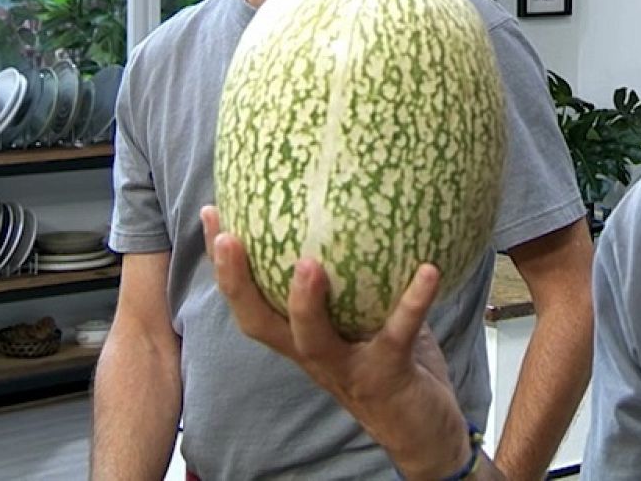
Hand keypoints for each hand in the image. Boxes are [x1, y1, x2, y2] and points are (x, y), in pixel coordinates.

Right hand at [200, 205, 474, 479]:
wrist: (424, 432)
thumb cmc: (394, 365)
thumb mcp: (370, 318)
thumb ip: (362, 278)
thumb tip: (362, 208)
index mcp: (304, 339)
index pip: (252, 302)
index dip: (226, 266)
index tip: (212, 215)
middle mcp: (316, 356)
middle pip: (261, 324)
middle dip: (238, 282)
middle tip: (229, 237)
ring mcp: (348, 368)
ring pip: (313, 340)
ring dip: (305, 303)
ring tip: (307, 264)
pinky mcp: (387, 376)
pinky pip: (399, 334)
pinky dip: (414, 301)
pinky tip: (429, 269)